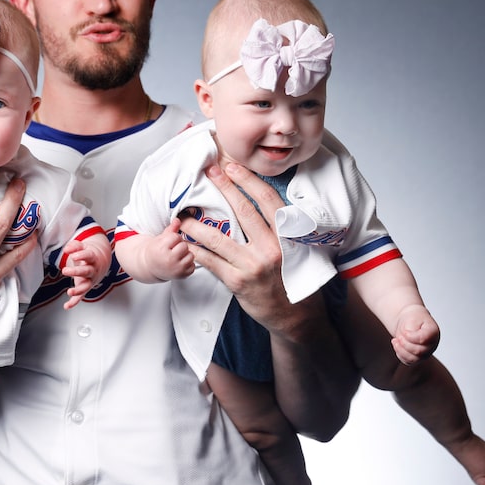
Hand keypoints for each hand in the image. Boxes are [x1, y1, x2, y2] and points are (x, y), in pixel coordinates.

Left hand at [61, 234, 110, 309]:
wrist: (101, 262)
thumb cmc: (89, 254)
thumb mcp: (83, 247)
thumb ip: (74, 246)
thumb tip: (67, 249)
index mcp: (93, 258)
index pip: (88, 256)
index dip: (82, 256)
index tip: (74, 256)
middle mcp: (93, 270)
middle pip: (86, 272)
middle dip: (76, 272)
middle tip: (65, 270)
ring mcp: (90, 280)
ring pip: (85, 286)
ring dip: (78, 290)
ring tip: (69, 292)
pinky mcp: (85, 287)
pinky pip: (81, 296)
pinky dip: (74, 302)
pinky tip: (66, 306)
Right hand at [147, 218, 194, 280]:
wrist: (150, 267)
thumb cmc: (155, 252)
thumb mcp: (160, 239)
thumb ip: (171, 229)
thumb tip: (178, 220)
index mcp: (162, 249)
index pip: (176, 237)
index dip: (173, 239)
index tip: (167, 244)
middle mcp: (170, 260)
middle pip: (184, 246)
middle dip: (179, 246)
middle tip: (171, 250)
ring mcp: (177, 269)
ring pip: (191, 255)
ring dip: (185, 255)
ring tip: (175, 257)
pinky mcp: (182, 276)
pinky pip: (193, 265)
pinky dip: (187, 264)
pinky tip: (179, 264)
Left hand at [178, 162, 295, 335]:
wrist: (296, 317)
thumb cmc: (296, 280)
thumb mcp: (300, 250)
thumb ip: (285, 229)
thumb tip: (266, 203)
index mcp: (287, 237)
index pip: (268, 201)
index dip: (249, 181)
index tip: (233, 168)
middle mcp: (272, 248)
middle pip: (243, 211)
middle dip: (224, 188)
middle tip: (208, 173)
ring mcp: (253, 266)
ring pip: (219, 238)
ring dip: (198, 224)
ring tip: (184, 215)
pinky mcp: (238, 282)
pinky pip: (212, 262)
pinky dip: (196, 251)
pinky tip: (185, 243)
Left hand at [392, 304, 439, 364]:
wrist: (410, 322)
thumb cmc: (413, 319)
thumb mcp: (412, 318)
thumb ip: (412, 327)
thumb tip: (408, 337)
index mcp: (433, 332)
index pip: (423, 340)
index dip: (411, 337)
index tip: (405, 332)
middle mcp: (432, 344)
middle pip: (418, 351)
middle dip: (404, 343)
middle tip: (399, 336)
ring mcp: (426, 352)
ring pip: (414, 359)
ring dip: (401, 350)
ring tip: (395, 341)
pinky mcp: (418, 357)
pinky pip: (408, 361)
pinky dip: (400, 354)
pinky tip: (397, 345)